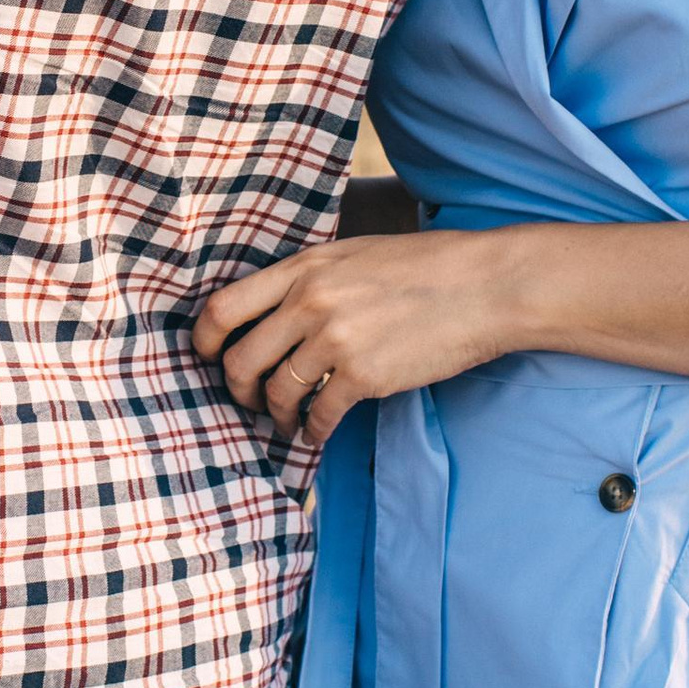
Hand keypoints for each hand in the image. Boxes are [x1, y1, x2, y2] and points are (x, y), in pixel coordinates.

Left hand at [192, 229, 535, 443]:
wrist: (484, 286)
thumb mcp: (352, 254)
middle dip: (237, 389)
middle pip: (239, 359)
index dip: (204, 341)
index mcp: (303, 267)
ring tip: (287, 421)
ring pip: (277, 393)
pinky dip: (313, 433)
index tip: (207, 357)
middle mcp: (311, 301)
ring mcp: (336, 340)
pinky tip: (318, 434)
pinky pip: (320, 417)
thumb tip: (270, 312)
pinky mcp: (365, 377)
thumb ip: (308, 278)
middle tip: (249, 399)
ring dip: (276, 415)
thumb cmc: (424, 267)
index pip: (224, 307)